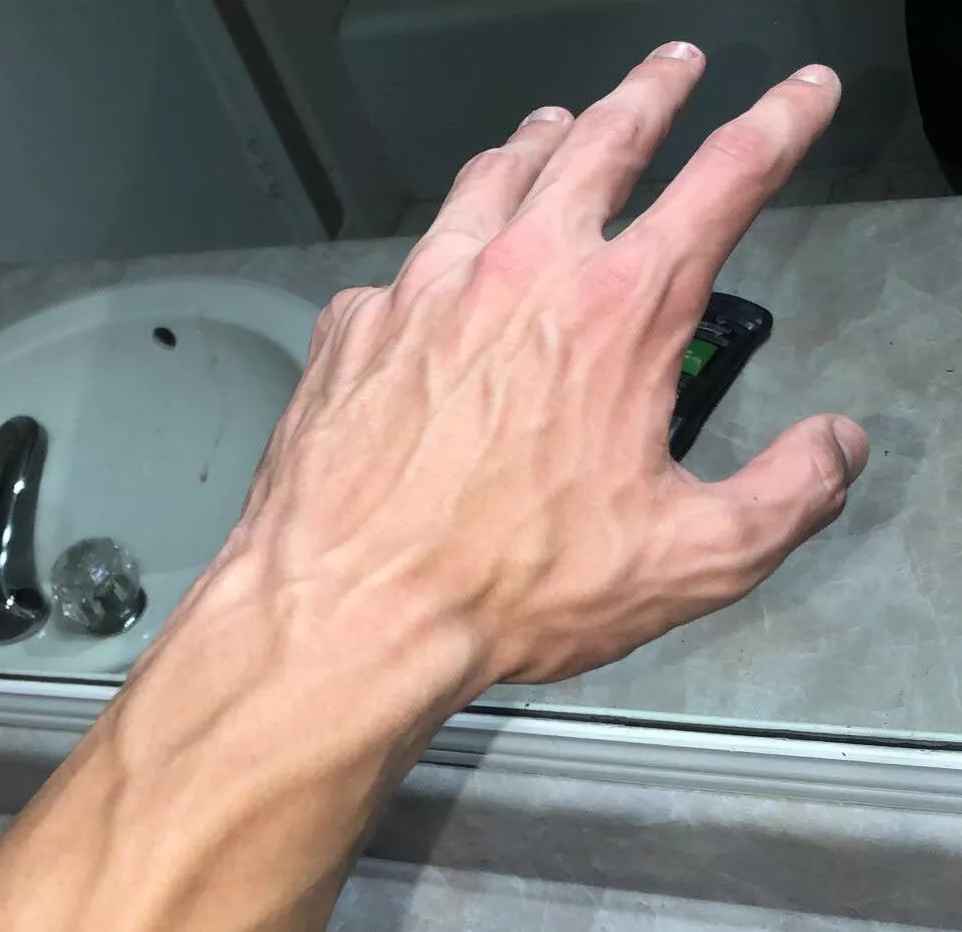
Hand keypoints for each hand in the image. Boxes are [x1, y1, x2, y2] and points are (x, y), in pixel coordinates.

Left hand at [235, 44, 867, 697]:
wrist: (352, 608)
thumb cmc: (512, 588)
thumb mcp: (690, 562)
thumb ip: (785, 497)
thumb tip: (836, 448)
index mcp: (620, 312)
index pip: (726, 179)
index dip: (779, 124)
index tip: (801, 94)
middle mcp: (522, 271)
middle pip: (601, 143)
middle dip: (651, 93)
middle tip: (673, 66)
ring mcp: (426, 288)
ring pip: (492, 178)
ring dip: (538, 142)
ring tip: (555, 126)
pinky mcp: (355, 327)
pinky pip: (407, 265)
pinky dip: (439, 251)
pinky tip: (437, 273)